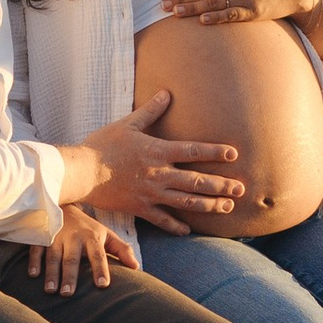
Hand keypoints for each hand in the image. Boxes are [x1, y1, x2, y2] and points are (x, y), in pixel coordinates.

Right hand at [24, 203, 131, 294]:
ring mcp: (56, 237)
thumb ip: (122, 250)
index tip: (103, 285)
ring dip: (51, 273)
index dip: (100, 269)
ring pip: (53, 257)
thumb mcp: (106, 235)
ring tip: (50, 290)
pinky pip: (36, 249)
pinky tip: (33, 274)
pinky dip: (34, 261)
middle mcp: (73, 237)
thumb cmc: (88, 228)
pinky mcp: (41, 237)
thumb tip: (136, 267)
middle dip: (69, 276)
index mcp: (91, 237)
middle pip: (72, 259)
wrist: (64, 205)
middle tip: (68, 294)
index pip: (98, 255)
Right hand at [66, 96, 243, 232]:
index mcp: (158, 151)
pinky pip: (161, 220)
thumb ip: (150, 110)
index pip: (193, 151)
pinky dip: (175, 225)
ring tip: (227, 208)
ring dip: (209, 205)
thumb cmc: (102, 145)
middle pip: (196, 181)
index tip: (234, 155)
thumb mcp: (128, 123)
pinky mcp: (139, 208)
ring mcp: (150, 193)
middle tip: (241, 189)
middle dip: (221, 186)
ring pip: (186, 202)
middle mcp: (159, 174)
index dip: (215, 152)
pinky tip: (188, 230)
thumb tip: (167, 92)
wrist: (81, 171)